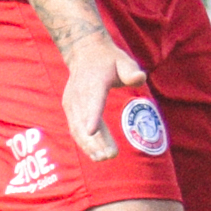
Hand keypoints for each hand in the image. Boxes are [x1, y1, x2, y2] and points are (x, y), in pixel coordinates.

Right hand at [59, 30, 147, 158]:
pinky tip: (94, 154)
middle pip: (84, 120)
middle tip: (111, 155)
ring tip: (103, 158)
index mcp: (94, 83)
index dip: (92, 116)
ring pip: (77, 127)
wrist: (85, 52)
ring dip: (88, 145)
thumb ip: (131, 71)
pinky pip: (74, 128)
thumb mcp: (124, 61)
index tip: (92, 131)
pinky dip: (83, 142)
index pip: (93, 101)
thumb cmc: (110, 60)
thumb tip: (140, 77)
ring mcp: (72, 102)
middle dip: (95, 140)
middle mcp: (79, 94)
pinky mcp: (69, 108)